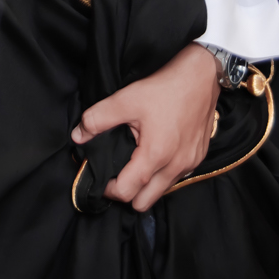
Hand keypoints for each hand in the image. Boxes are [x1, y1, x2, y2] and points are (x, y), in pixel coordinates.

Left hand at [70, 44, 221, 211]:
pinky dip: (162, 174)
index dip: (108, 189)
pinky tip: (154, 154)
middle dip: (127, 193)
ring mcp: (190, 164)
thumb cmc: (165, 88)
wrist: (201, 76)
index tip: (101, 176)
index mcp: (155, 155)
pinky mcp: (198, 157)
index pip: (126, 192)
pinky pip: (176, 178)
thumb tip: (78, 135)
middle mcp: (176, 166)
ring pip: (161, 191)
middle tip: (116, 174)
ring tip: (134, 163)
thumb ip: (97, 119)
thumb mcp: (125, 99)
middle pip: (144, 202)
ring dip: (146, 185)